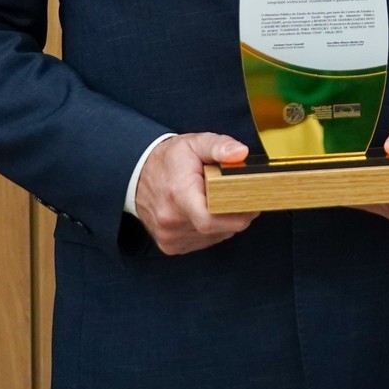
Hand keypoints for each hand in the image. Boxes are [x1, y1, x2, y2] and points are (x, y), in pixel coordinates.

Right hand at [133, 132, 256, 255]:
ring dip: (225, 222)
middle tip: (241, 196)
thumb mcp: (195, 143)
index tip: (251, 200)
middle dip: (237, 214)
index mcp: (178, 195)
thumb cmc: (170, 159)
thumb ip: (219, 146)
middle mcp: (171, 221)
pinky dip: (213, 230)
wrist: (138, 174)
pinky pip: (204, 242)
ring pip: (215, 237)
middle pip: (220, 228)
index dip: (238, 213)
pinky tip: (207, 212)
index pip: (212, 218)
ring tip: (219, 201)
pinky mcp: (171, 246)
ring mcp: (170, 237)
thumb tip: (241, 153)